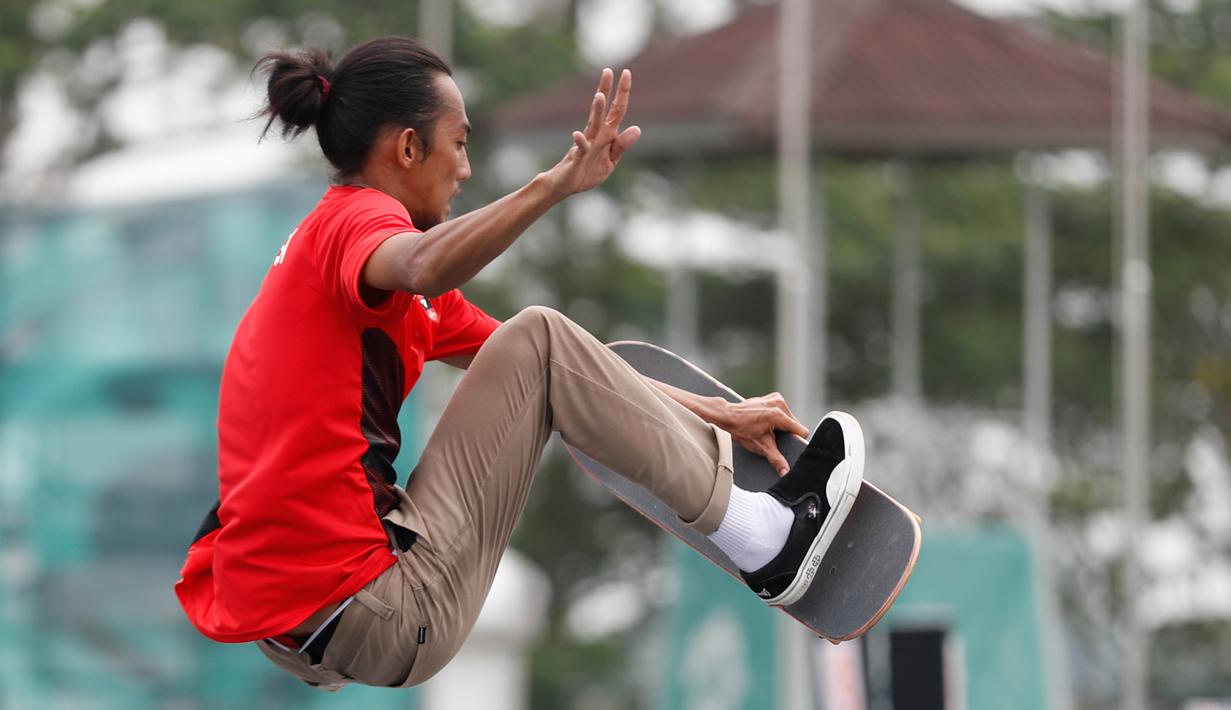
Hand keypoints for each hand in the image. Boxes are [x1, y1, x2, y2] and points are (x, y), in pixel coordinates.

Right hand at [544, 68, 641, 197]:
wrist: (566, 185)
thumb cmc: (589, 171)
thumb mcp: (611, 160)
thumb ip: (622, 145)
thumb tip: (637, 128)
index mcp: (606, 134)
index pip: (616, 109)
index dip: (622, 92)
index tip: (625, 72)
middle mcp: (595, 135)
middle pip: (603, 110)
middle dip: (606, 91)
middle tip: (608, 71)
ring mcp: (585, 144)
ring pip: (592, 125)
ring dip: (595, 111)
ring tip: (599, 96)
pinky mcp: (577, 159)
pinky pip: (579, 149)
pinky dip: (579, 142)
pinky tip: (577, 135)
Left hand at [721, 393, 809, 475]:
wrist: (727, 416)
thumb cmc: (741, 429)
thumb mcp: (761, 446)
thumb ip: (776, 459)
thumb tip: (786, 471)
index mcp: (778, 414)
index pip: (800, 431)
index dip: (796, 440)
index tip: (787, 445)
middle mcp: (779, 403)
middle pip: (795, 424)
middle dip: (787, 433)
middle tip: (773, 437)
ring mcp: (775, 398)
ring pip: (789, 418)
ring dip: (782, 426)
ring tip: (769, 429)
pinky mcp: (772, 397)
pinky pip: (782, 411)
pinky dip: (777, 418)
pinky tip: (767, 422)